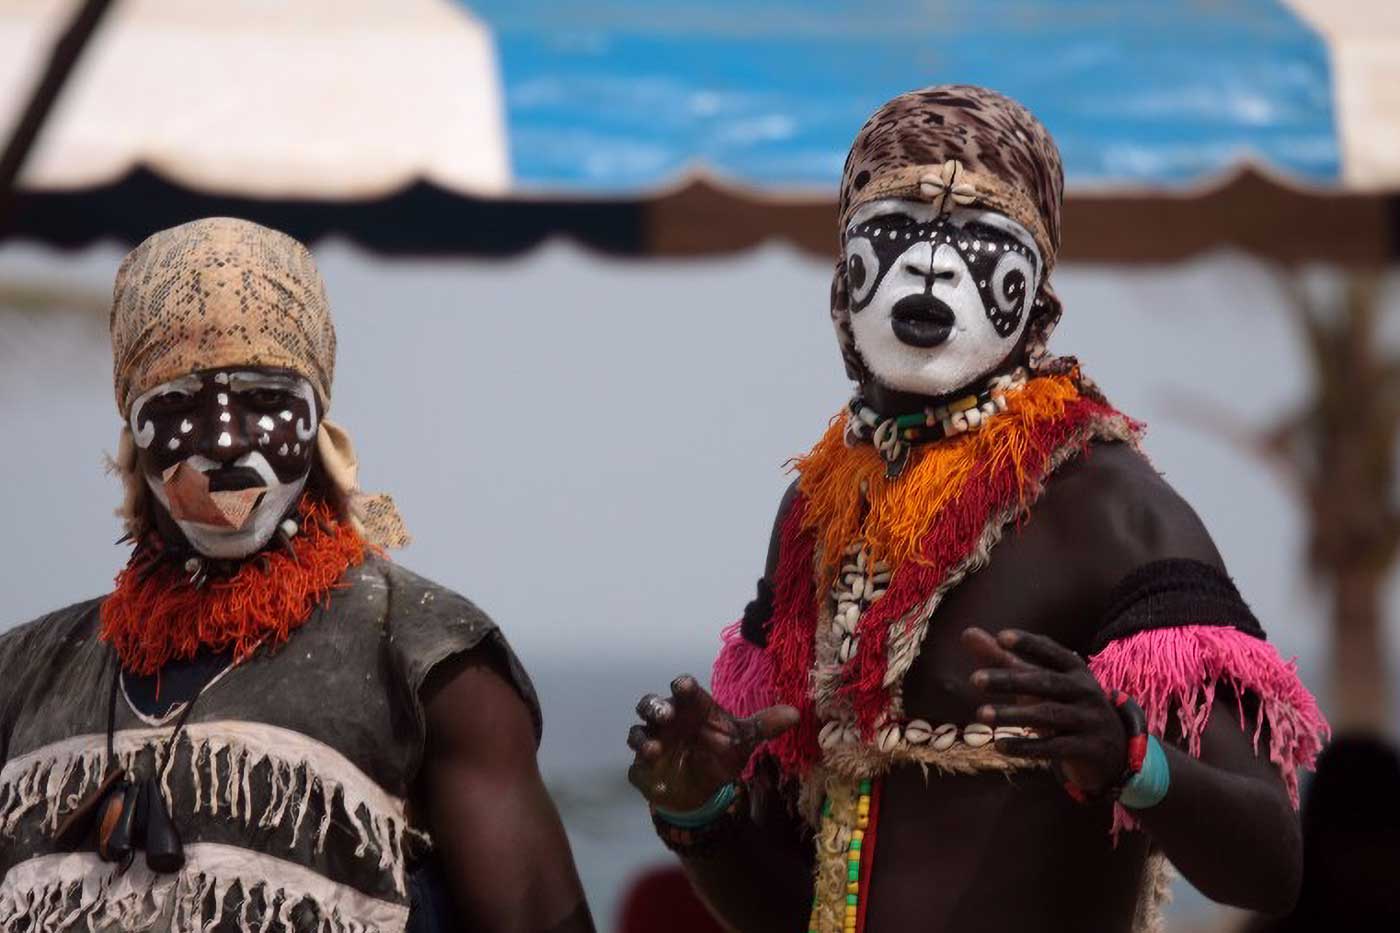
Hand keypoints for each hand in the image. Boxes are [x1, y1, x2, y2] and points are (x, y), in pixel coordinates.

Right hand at [626, 674, 797, 811]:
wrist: (703, 788)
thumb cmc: (719, 751)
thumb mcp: (743, 739)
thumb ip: (764, 725)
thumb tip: (796, 713)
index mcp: (691, 708)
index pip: (684, 690)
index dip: (683, 686)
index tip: (684, 686)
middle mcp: (667, 721)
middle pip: (650, 705)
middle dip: (654, 707)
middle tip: (664, 713)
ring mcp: (651, 744)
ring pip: (637, 733)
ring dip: (642, 740)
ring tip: (652, 749)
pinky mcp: (644, 771)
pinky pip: (638, 771)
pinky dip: (645, 777)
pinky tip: (658, 787)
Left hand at [962, 627, 1126, 794]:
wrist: (1113, 748)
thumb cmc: (1065, 705)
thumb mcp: (1040, 681)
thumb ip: (1005, 659)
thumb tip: (967, 633)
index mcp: (1074, 670)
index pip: (1052, 652)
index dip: (1029, 644)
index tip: (1001, 637)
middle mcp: (1085, 691)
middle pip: (1045, 682)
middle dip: (1010, 680)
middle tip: (974, 680)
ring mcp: (1089, 720)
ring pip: (1048, 715)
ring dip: (1013, 715)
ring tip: (981, 714)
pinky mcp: (1088, 749)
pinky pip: (1055, 747)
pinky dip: (1027, 746)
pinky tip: (1000, 745)